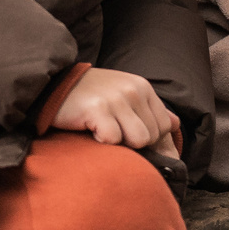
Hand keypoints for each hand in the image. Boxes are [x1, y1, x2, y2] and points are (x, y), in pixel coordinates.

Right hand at [52, 67, 181, 152]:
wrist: (53, 86)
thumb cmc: (90, 95)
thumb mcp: (124, 94)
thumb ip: (150, 109)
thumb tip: (175, 123)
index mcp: (143, 87)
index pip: (165, 126)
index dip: (148, 136)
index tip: (125, 130)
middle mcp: (133, 90)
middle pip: (152, 136)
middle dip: (132, 141)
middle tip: (111, 131)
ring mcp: (116, 99)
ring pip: (139, 140)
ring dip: (120, 143)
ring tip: (103, 132)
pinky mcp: (97, 109)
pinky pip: (113, 140)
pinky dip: (101, 142)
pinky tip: (90, 131)